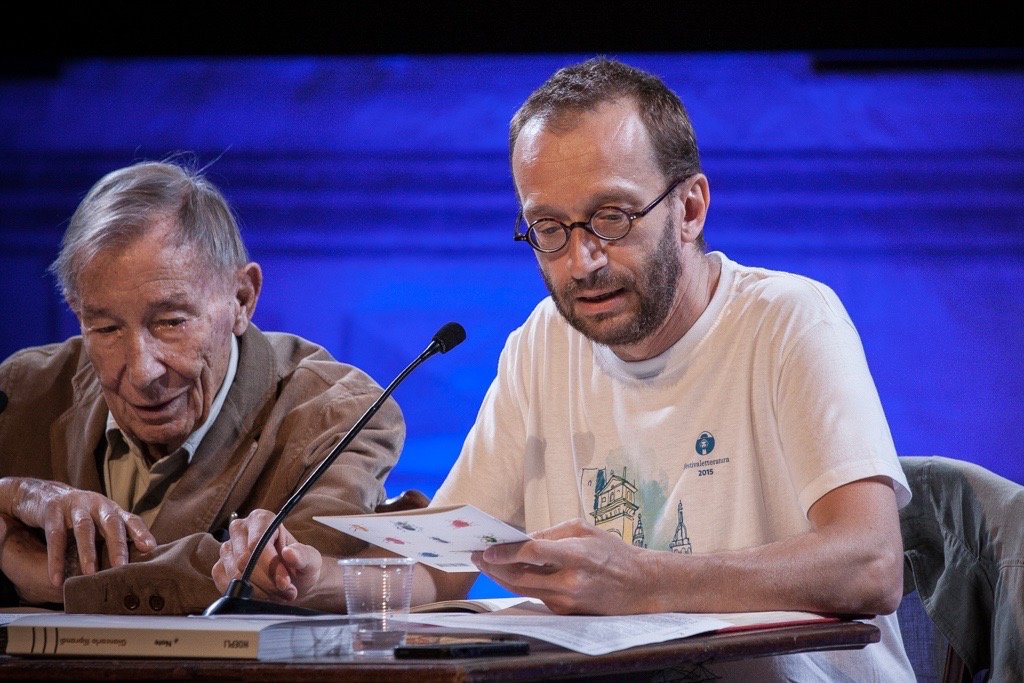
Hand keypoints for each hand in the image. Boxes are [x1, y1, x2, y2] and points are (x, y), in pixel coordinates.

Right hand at [1, 477, 156, 587]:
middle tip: (121, 567)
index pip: (131, 519)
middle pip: (111, 523)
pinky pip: (55, 536)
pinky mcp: (52, 511)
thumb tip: (131, 566)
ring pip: (84, 528)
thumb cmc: (79, 514)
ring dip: (88, 552)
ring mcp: (75, 506)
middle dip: (118, 545)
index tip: (150, 548)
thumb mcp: (99, 520)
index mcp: (112, 509)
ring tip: (90, 574)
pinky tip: (57, 578)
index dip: (141, 533)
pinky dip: (56, 558)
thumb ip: (114, 537)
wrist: (43, 493)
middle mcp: (97, 505)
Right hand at [213, 509, 322, 602]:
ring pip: (234, 575)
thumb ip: (303, 556)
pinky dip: (244, 595)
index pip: (257, 544)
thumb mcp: (310, 560)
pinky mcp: (219, 567)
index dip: (271, 567)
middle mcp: (240, 529)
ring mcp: (227, 548)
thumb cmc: (301, 565)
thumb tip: (289, 553)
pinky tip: (261, 595)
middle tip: (285, 592)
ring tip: (277, 594)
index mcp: (261, 519)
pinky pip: (224, 583)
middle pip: (244, 561)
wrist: (293, 580)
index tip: (285, 584)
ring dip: (258, 591)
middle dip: (267, 582)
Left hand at [473, 519, 652, 614]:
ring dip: (501, 578)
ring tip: (486, 565)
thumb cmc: (613, 552)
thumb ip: (551, 534)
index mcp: (576, 555)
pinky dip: (522, 585)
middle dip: (493, 568)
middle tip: (476, 557)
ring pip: (523, 590)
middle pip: (519, 577)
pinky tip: (512, 573)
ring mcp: (567, 601)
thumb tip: (521, 539)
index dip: (505, 552)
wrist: (640, 586)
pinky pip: (537, 597)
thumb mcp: (584, 530)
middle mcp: (569, 582)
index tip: (486, 550)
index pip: (532, 553)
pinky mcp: (566, 612)